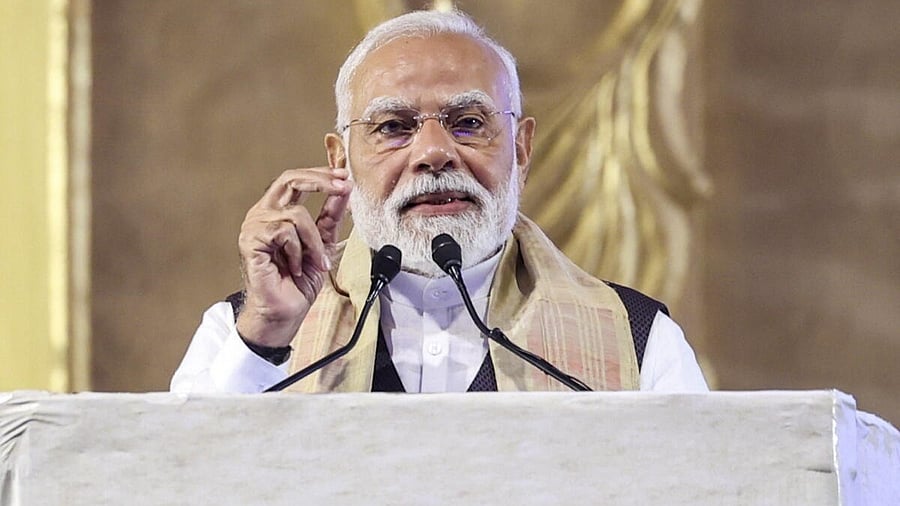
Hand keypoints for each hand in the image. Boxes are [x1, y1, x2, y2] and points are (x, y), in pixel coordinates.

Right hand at [235, 167, 351, 346]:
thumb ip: (331, 216)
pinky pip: (285, 232)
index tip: (345, 176)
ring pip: (296, 214)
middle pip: (289, 179)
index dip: (320, 174)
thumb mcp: (323, 243)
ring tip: (314, 262)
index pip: (295, 179)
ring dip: (314, 241)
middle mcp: (262, 213)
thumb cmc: (298, 281)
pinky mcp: (251, 241)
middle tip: (342, 186)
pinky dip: (298, 252)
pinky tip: (294, 267)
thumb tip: (344, 191)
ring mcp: (254, 226)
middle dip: (320, 181)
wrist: (285, 311)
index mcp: (277, 210)